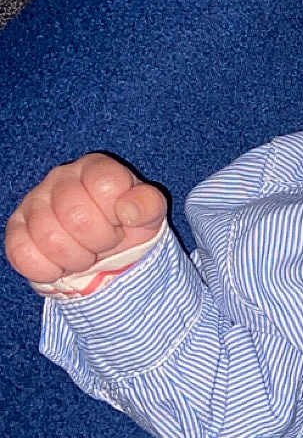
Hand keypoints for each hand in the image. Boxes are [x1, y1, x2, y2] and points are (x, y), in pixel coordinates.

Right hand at [5, 153, 166, 283]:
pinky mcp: (16, 229)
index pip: (105, 184)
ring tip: (85, 254)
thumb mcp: (149, 216)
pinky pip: (24, 253)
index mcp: (96, 169)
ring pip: (50, 237)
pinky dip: (49, 269)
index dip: (118, 214)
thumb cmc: (126, 229)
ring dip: (76, 257)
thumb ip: (148, 205)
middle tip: (104, 243)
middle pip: (77, 216)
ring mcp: (34, 202)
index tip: (122, 223)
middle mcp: (61, 178)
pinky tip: (62, 264)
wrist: (105, 257)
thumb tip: (128, 210)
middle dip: (99, 241)